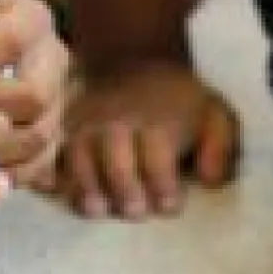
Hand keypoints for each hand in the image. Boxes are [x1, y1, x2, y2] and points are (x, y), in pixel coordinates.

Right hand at [53, 57, 241, 221]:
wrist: (134, 61)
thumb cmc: (179, 101)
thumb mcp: (215, 116)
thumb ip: (220, 149)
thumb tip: (208, 180)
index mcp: (157, 122)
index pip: (158, 160)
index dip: (164, 188)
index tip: (169, 206)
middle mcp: (117, 123)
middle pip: (115, 161)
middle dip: (125, 191)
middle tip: (135, 212)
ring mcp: (87, 125)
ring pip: (78, 159)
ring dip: (86, 188)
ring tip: (96, 210)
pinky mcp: (65, 129)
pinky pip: (53, 152)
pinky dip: (52, 172)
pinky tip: (60, 190)